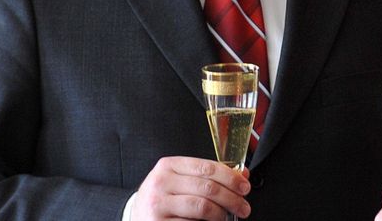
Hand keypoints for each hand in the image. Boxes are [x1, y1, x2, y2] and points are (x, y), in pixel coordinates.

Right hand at [130, 156, 250, 219]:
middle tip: (244, 207)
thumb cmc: (163, 196)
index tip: (244, 186)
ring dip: (221, 214)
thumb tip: (242, 175)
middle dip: (232, 199)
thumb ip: (208, 175)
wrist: (136, 215)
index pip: (207, 168)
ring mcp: (158, 204)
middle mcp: (161, 182)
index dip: (230, 178)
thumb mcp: (181, 179)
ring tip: (227, 216)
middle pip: (208, 188)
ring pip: (202, 207)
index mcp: (169, 166)